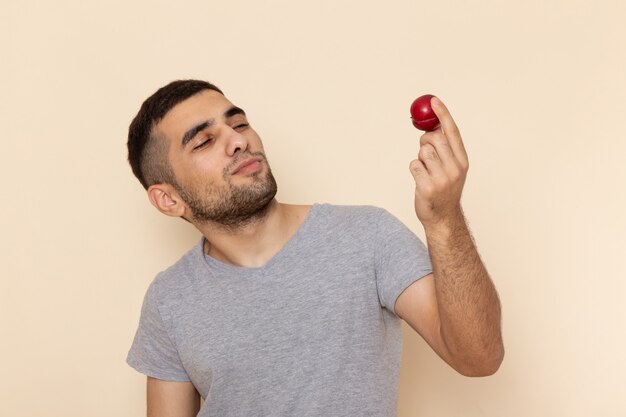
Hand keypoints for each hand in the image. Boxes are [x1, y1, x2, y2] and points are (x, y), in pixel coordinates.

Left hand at [409, 97, 468, 228]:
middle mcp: (455, 168)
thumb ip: (444, 148)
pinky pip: (413, 166)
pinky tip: (420, 180)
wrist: (443, 218)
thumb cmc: (444, 190)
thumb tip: (431, 126)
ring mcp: (441, 179)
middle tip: (425, 150)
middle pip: (434, 139)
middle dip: (425, 141)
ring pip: (422, 152)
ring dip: (420, 159)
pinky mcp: (427, 187)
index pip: (453, 132)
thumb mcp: (451, 168)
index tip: (434, 101)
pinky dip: (414, 170)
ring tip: (426, 171)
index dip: (443, 114)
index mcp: (463, 161)